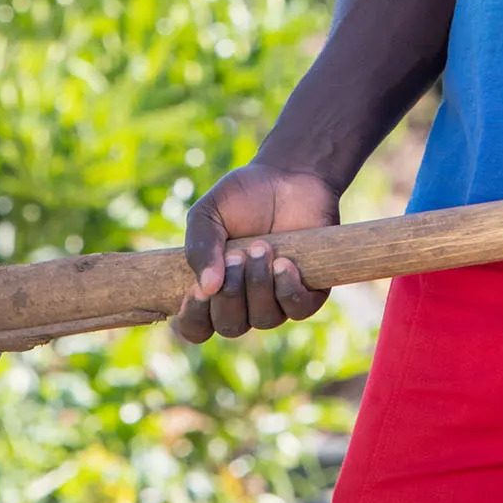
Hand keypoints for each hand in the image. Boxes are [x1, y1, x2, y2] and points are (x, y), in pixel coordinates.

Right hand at [175, 162, 339, 339]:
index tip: (197, 290)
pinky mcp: (308, 290)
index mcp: (212, 289)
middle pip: (230, 326)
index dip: (194, 317)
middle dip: (230, 295)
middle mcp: (244, 301)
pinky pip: (298, 310)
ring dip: (259, 285)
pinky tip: (284, 264)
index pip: (196, 327)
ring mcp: (276, 299)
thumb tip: (207, 287)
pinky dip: (288, 291)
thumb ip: (200, 247)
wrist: (289, 176)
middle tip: (236, 255)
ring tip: (262, 247)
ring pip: (264, 319)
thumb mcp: (208, 214)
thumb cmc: (243, 197)